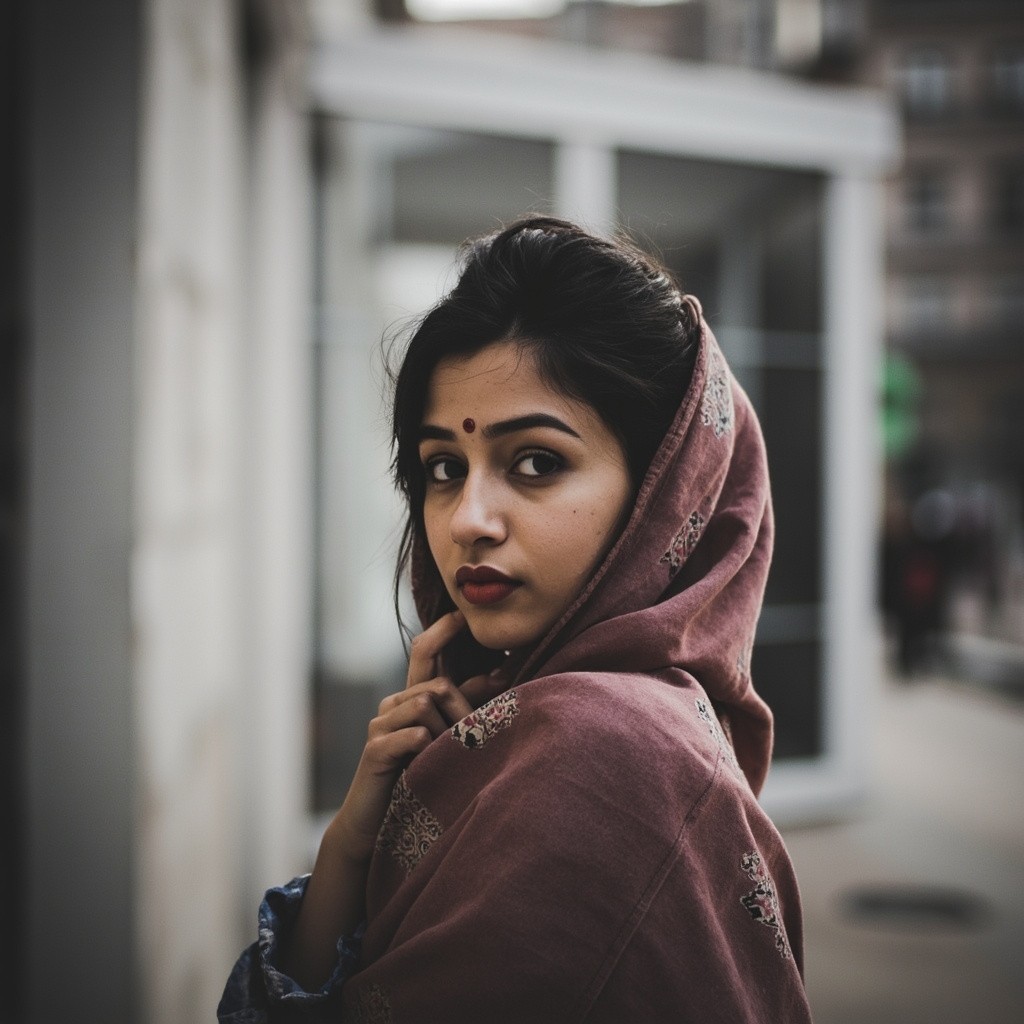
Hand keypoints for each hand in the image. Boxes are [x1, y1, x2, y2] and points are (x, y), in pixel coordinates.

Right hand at [326, 610, 503, 864]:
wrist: (380, 823)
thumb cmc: (422, 777)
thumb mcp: (447, 738)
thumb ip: (466, 706)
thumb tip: (501, 676)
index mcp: (411, 697)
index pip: (424, 651)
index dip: (443, 630)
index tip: (464, 614)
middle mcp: (393, 703)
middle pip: (438, 684)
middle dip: (463, 711)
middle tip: (472, 740)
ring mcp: (381, 724)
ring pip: (427, 704)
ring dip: (447, 734)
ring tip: (445, 761)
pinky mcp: (375, 748)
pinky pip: (415, 734)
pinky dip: (430, 749)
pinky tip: (427, 766)